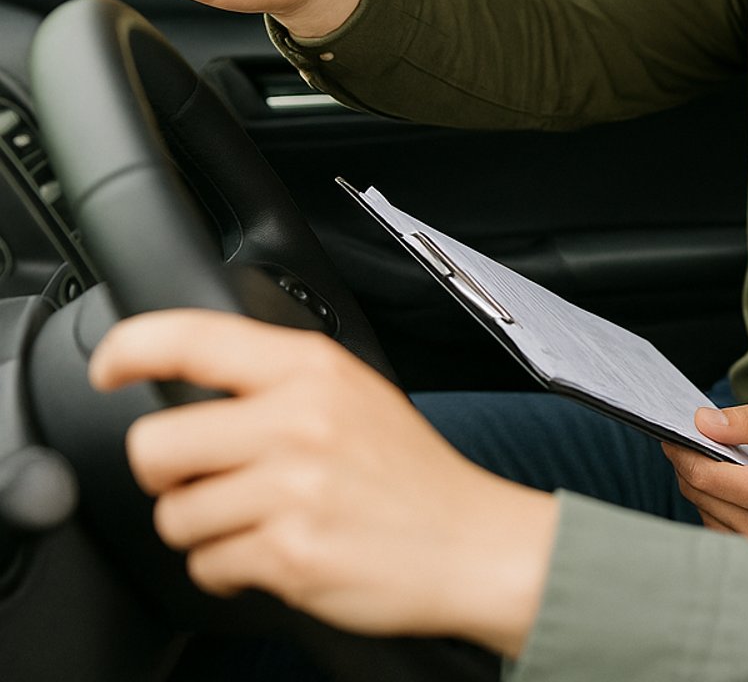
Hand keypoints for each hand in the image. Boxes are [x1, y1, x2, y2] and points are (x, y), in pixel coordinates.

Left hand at [90, 310, 557, 657]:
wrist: (474, 543)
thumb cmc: (411, 474)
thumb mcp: (355, 394)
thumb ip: (279, 382)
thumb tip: (188, 381)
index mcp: (313, 369)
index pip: (192, 338)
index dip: (129, 349)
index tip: (109, 366)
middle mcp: (299, 421)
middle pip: (155, 446)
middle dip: (171, 475)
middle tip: (213, 481)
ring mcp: (292, 489)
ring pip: (175, 516)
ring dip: (206, 531)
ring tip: (263, 523)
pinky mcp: (289, 553)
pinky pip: (206, 567)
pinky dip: (232, 572)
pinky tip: (278, 554)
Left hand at [663, 404, 747, 543]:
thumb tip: (702, 422)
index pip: (708, 476)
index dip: (683, 450)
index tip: (672, 431)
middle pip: (699, 493)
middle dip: (688, 461)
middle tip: (690, 436)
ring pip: (702, 508)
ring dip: (699, 480)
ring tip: (714, 455)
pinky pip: (713, 522)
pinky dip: (712, 497)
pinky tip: (726, 479)